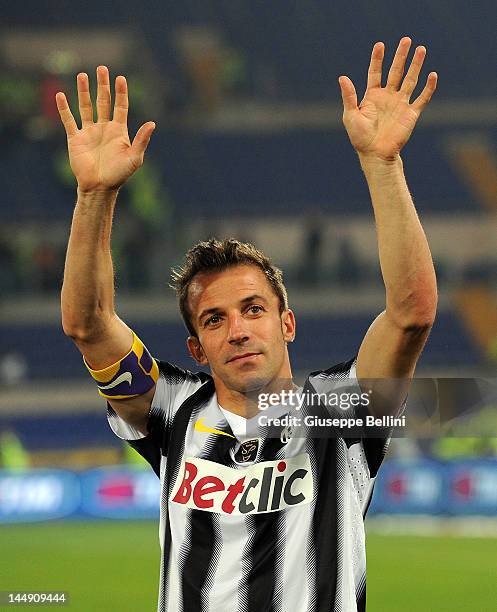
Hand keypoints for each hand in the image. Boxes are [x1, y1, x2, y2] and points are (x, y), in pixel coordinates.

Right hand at [56, 66, 154, 191]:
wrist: (99, 187)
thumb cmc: (119, 175)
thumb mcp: (134, 158)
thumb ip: (142, 140)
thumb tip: (152, 123)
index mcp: (118, 131)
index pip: (120, 107)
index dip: (121, 93)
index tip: (121, 78)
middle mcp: (104, 128)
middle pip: (103, 102)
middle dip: (103, 85)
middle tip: (102, 68)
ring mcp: (89, 132)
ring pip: (86, 107)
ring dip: (84, 91)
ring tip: (82, 75)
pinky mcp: (75, 139)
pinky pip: (69, 120)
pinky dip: (64, 108)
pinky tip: (61, 95)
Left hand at [339, 37, 436, 161]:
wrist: (375, 154)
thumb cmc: (360, 138)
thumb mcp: (351, 116)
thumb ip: (349, 96)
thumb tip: (342, 77)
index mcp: (372, 97)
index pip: (375, 73)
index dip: (377, 59)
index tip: (380, 45)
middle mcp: (388, 97)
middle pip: (396, 71)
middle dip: (401, 56)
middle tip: (406, 40)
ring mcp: (400, 104)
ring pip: (410, 80)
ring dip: (416, 65)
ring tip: (421, 49)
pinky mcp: (411, 114)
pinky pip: (422, 98)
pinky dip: (428, 87)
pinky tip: (432, 74)